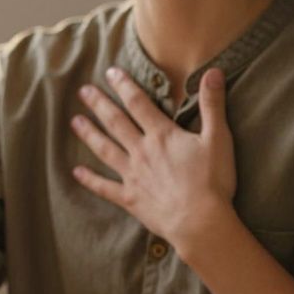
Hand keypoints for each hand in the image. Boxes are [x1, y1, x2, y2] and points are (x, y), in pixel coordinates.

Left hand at [70, 66, 236, 253]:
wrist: (200, 222)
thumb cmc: (212, 181)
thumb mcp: (218, 138)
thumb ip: (213, 104)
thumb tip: (213, 71)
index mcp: (162, 135)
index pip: (138, 103)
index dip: (124, 86)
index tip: (110, 72)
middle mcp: (142, 151)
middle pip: (116, 122)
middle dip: (99, 104)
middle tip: (83, 90)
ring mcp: (133, 175)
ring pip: (105, 149)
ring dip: (89, 134)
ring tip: (75, 121)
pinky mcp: (130, 198)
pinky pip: (105, 187)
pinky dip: (90, 179)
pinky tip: (76, 172)